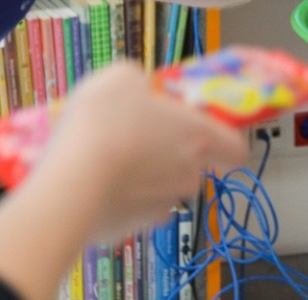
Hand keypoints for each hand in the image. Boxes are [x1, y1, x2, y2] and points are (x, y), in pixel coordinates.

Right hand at [42, 61, 247, 240]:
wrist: (71, 184)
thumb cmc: (106, 122)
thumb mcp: (121, 77)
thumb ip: (139, 82)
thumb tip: (138, 88)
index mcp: (199, 137)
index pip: (236, 149)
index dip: (224, 140)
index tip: (203, 130)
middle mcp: (188, 176)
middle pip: (192, 167)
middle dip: (170, 154)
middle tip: (137, 136)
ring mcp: (159, 207)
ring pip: (160, 190)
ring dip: (142, 178)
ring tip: (105, 161)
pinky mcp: (129, 230)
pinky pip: (129, 210)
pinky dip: (117, 199)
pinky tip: (90, 184)